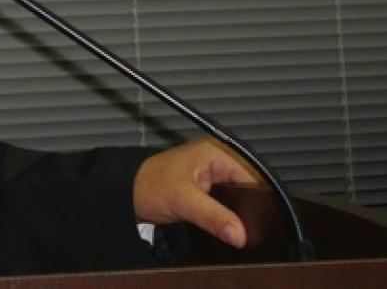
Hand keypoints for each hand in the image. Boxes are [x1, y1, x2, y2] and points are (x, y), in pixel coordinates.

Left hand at [133, 136, 261, 247]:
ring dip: (239, 213)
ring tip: (238, 230)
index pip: (254, 176)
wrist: (127, 191)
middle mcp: (219, 159)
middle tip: (248, 230)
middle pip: (249, 186)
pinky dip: (229, 214)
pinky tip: (229, 227)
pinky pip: (229, 202)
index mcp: (217, 152)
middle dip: (250, 209)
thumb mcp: (183, 201)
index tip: (260, 224)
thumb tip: (241, 235)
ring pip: (240, 196)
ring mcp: (214, 173)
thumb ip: (214, 217)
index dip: (260, 201)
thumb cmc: (148, 185)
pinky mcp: (209, 188)